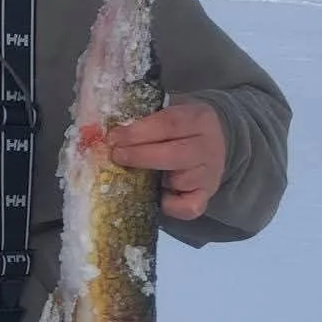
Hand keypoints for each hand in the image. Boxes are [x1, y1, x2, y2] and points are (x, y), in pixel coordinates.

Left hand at [108, 100, 225, 221]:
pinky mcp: (206, 196)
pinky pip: (188, 208)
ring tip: (131, 174)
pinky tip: (157, 196)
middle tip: (116, 156)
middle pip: (174, 154)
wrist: (210, 143)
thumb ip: (144, 122)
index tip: (114, 138)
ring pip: (180, 181)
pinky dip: (169, 206)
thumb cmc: (178, 129)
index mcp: (199, 118)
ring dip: (151, 181)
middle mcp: (210, 146)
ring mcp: (211, 173)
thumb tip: (111, 135)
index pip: (169, 124)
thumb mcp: (167, 114)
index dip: (138, 132)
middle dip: (140, 156)